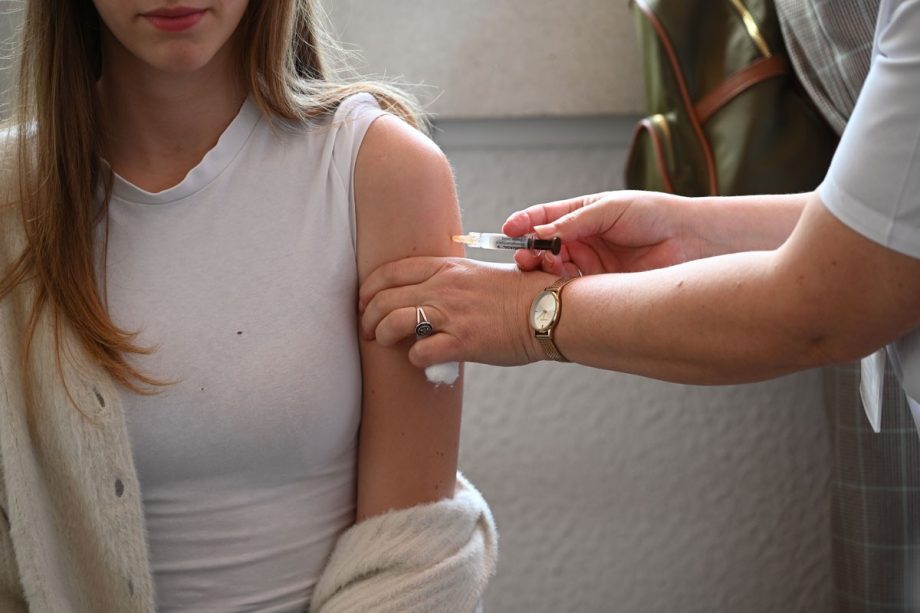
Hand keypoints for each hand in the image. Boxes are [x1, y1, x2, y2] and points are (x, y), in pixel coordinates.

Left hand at [359, 257, 555, 366]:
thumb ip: (450, 282)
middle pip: (384, 297)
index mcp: (446, 268)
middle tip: (367, 329)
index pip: (391, 271)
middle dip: (367, 315)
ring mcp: (452, 314)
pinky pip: (420, 352)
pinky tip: (420, 359)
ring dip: (381, 335)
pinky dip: (414, 358)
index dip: (369, 288)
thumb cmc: (518, 296)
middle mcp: (444, 287)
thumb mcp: (478, 276)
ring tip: (382, 343)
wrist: (547, 311)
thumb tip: (428, 298)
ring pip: (394, 322)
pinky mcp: (462, 342)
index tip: (364, 301)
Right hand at [502, 190, 701, 275]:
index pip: (544, 218)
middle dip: (529, 251)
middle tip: (525, 256)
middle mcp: (581, 242)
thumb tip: (541, 232)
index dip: (524, 223)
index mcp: (581, 216)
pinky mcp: (600, 288)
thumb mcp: (610, 209)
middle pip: (543, 248)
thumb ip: (575, 222)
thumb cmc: (653, 215)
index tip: (508, 230)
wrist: (689, 241)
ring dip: (542, 269)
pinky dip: (560, 288)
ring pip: (553, 270)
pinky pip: (572, 290)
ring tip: (542, 267)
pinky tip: (557, 285)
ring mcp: (589, 266)